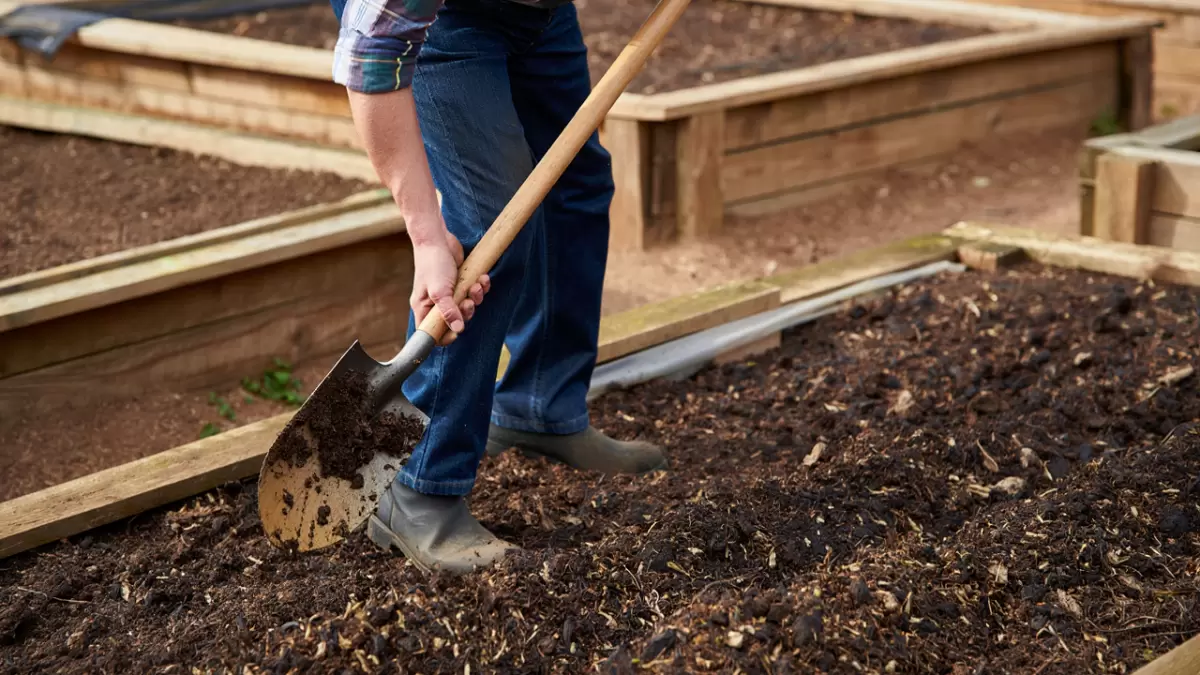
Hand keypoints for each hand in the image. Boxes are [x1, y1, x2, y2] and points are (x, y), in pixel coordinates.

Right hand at [411, 228, 489, 345]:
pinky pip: (473, 292)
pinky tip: (482, 278)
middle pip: (454, 321)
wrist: (438, 238)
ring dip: (476, 298)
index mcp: (424, 308)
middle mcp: (435, 303)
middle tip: (468, 302)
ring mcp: (449, 293)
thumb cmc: (433, 263)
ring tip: (475, 286)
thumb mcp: (439, 290)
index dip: (444, 337)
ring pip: (467, 307)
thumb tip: (458, 329)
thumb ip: (448, 311)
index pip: (431, 333)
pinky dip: (480, 287)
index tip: (457, 331)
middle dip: (466, 313)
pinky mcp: (460, 284)